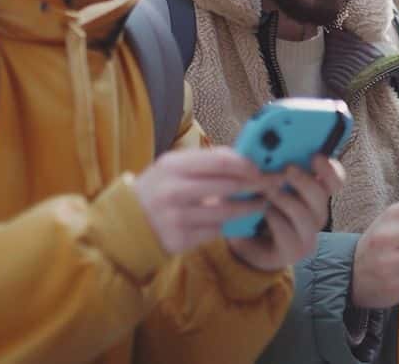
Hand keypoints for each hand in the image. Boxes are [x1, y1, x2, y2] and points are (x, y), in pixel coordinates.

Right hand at [134, 146, 269, 254]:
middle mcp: (173, 191)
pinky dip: (227, 225)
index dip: (247, 164)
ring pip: (226, 212)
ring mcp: (176, 218)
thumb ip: (205, 162)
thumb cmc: (157, 190)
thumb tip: (244, 158)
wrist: (125, 224)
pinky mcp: (179, 240)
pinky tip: (236, 221)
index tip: (262, 168)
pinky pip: (215, 231)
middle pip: (228, 186)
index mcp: (172, 166)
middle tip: (273, 185)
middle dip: (256, 185)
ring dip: (249, 208)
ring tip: (261, 204)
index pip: (221, 161)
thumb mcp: (172, 168)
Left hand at [229, 156, 346, 271]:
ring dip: (284, 198)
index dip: (329, 168)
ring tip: (266, 190)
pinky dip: (273, 219)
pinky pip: (287, 233)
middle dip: (303, 180)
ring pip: (304, 214)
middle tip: (287, 169)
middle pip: (321, 195)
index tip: (316, 156)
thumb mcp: (263, 181)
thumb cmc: (257, 206)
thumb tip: (265, 146)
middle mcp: (316, 212)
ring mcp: (308, 234)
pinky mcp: (294, 251)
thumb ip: (269, 165)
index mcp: (313, 191)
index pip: (335, 179)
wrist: (245, 243)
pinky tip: (262, 212)